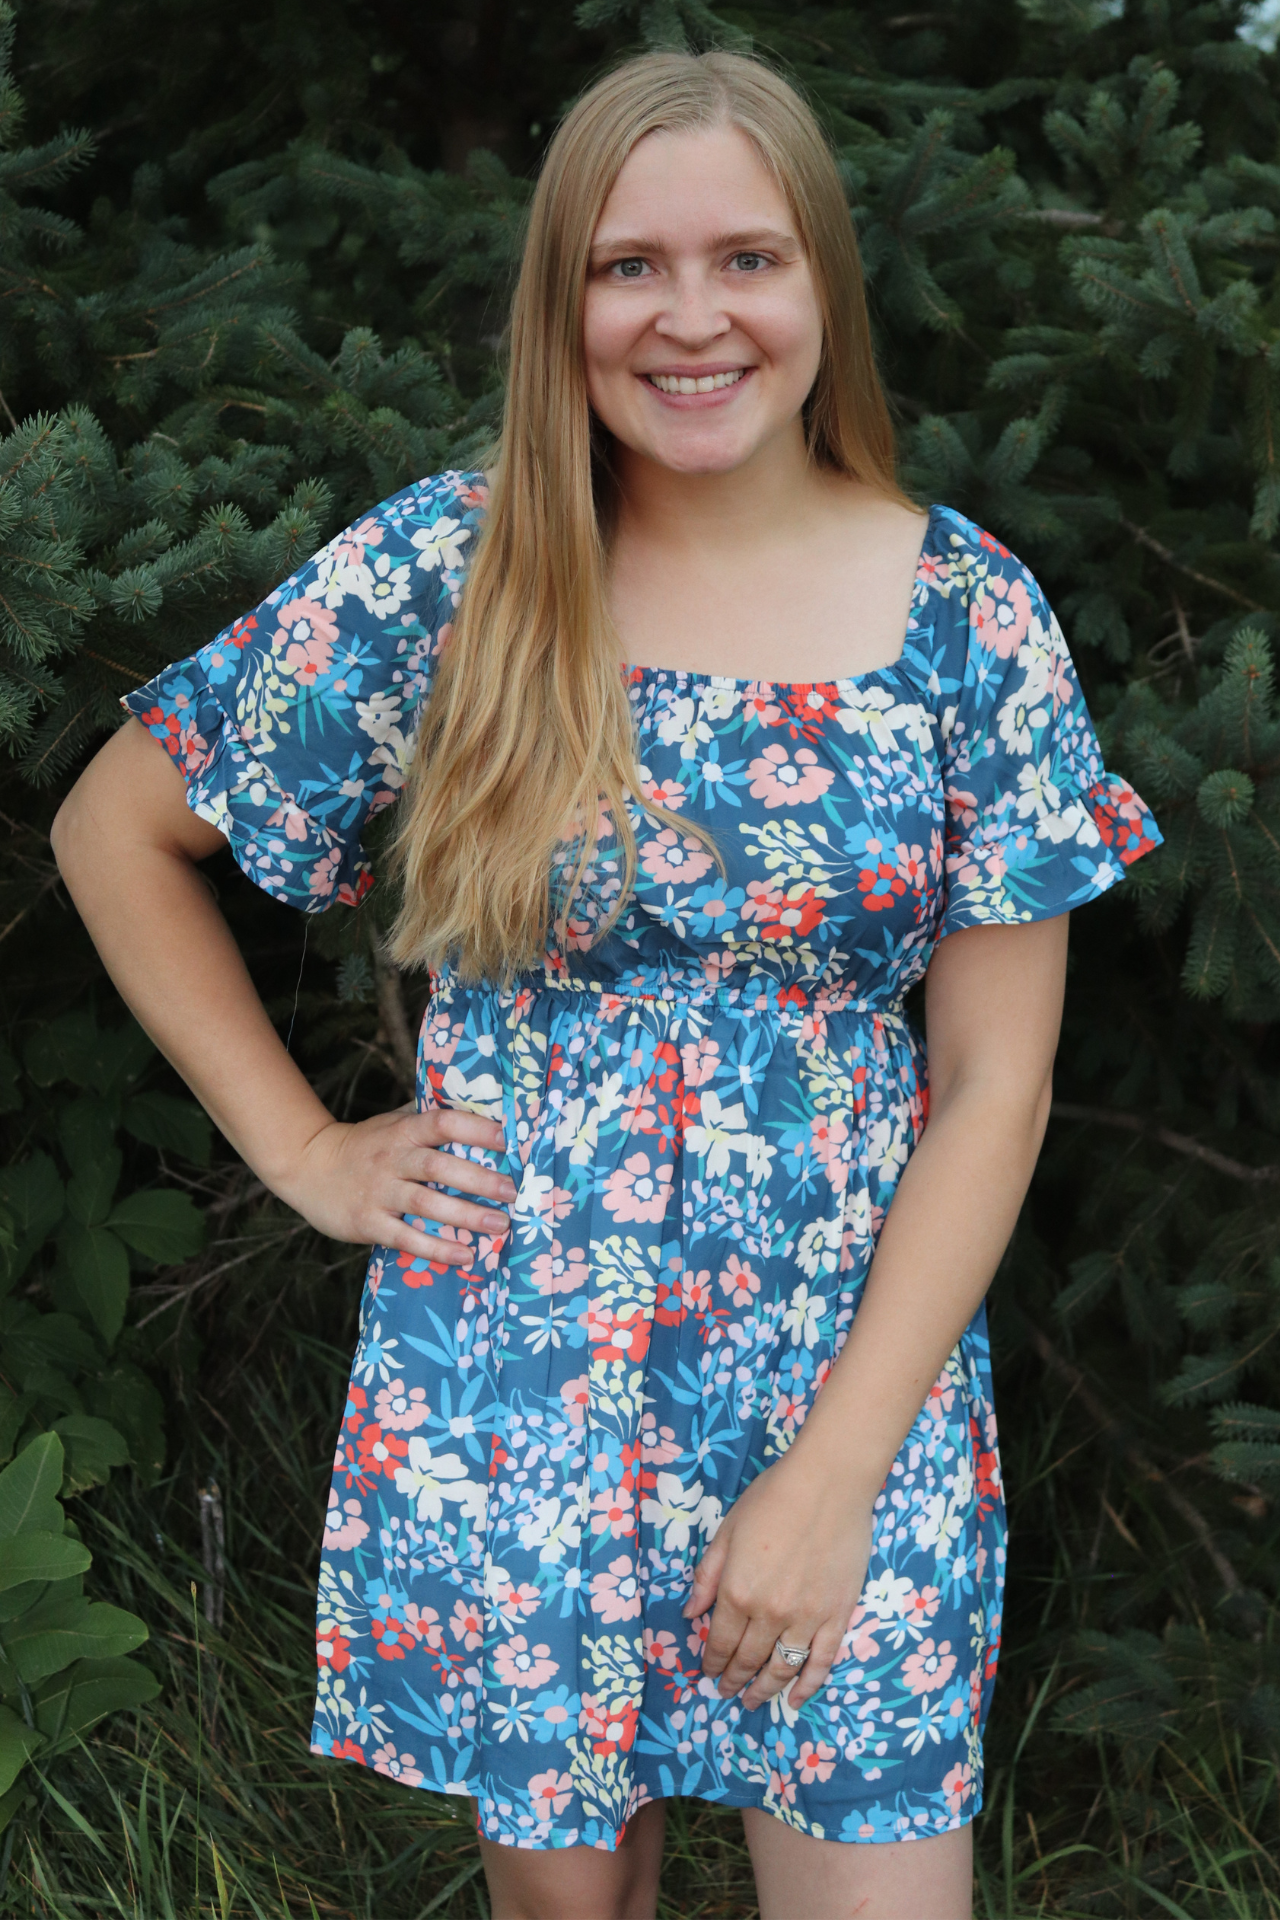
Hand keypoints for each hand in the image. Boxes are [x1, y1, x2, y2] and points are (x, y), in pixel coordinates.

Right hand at [276, 1105, 516, 1265]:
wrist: (308, 1167)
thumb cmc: (365, 1144)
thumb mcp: (392, 1122)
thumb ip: (427, 1118)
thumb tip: (480, 1106)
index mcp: (403, 1131)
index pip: (441, 1123)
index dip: (473, 1129)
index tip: (506, 1139)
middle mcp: (392, 1159)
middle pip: (438, 1167)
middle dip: (478, 1180)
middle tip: (512, 1191)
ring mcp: (379, 1192)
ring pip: (425, 1204)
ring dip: (465, 1216)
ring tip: (500, 1225)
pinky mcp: (367, 1222)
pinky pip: (405, 1238)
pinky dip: (435, 1248)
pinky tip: (464, 1255)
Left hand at [684, 1452, 873, 1710]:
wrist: (829, 1483)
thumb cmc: (772, 1498)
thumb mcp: (727, 1531)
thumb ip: (707, 1576)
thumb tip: (691, 1614)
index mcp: (738, 1591)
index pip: (720, 1641)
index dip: (711, 1661)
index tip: (706, 1672)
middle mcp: (770, 1613)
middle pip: (748, 1659)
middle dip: (733, 1679)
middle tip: (725, 1692)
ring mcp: (807, 1618)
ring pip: (781, 1668)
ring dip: (764, 1690)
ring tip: (752, 1702)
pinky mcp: (837, 1616)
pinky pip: (821, 1662)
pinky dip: (808, 1687)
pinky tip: (795, 1700)